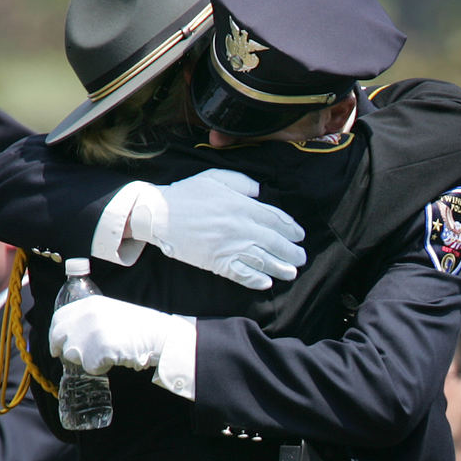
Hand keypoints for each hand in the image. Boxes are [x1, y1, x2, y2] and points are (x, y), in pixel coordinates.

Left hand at [49, 295, 172, 374]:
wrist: (157, 336)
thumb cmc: (139, 326)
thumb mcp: (112, 310)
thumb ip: (91, 317)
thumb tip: (73, 332)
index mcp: (90, 303)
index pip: (59, 317)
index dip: (55, 332)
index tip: (56, 342)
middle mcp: (87, 316)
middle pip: (59, 335)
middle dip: (59, 348)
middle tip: (64, 356)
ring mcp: (91, 334)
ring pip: (71, 354)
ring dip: (83, 358)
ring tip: (103, 354)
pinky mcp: (97, 352)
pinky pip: (88, 367)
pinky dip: (99, 368)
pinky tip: (112, 360)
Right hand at [129, 168, 305, 289]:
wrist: (159, 214)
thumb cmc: (186, 194)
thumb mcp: (216, 177)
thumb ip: (242, 183)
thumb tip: (261, 192)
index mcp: (241, 205)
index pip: (275, 219)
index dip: (291, 228)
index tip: (299, 235)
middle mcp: (239, 227)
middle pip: (274, 242)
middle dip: (291, 251)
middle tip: (301, 257)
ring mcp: (228, 246)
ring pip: (262, 260)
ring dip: (280, 268)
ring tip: (291, 273)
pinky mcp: (216, 262)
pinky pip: (241, 274)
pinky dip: (255, 280)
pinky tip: (266, 283)